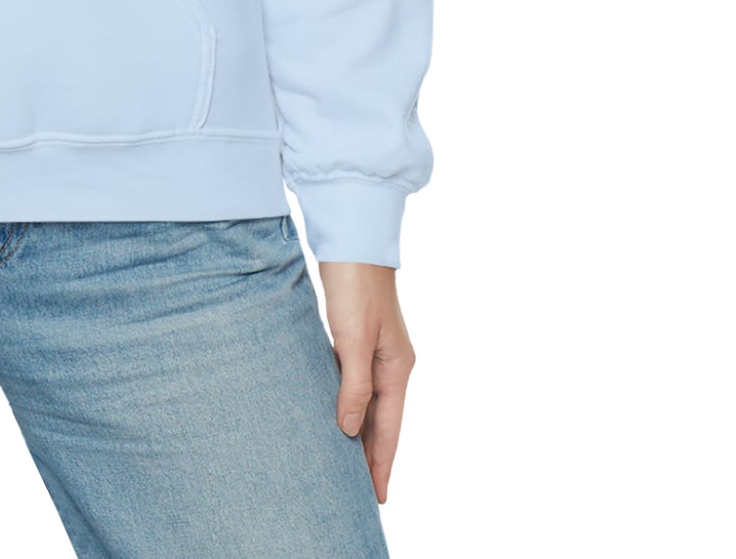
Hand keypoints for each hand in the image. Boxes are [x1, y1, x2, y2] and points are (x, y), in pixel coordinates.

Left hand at [314, 260, 415, 503]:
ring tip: (349, 461)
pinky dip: (351, 404)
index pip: (389, 430)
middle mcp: (392, 363)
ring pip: (370, 402)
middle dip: (374, 456)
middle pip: (383, 420)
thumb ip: (353, 386)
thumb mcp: (353, 339)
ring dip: (362, 431)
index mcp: (397, 368)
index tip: (376, 498)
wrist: (353, 237)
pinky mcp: (360, 335)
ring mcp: (377, 349)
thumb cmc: (355, 285)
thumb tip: (350, 431)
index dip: (381, 464)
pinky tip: (338, 412)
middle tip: (361, 492)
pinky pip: (357, 382)